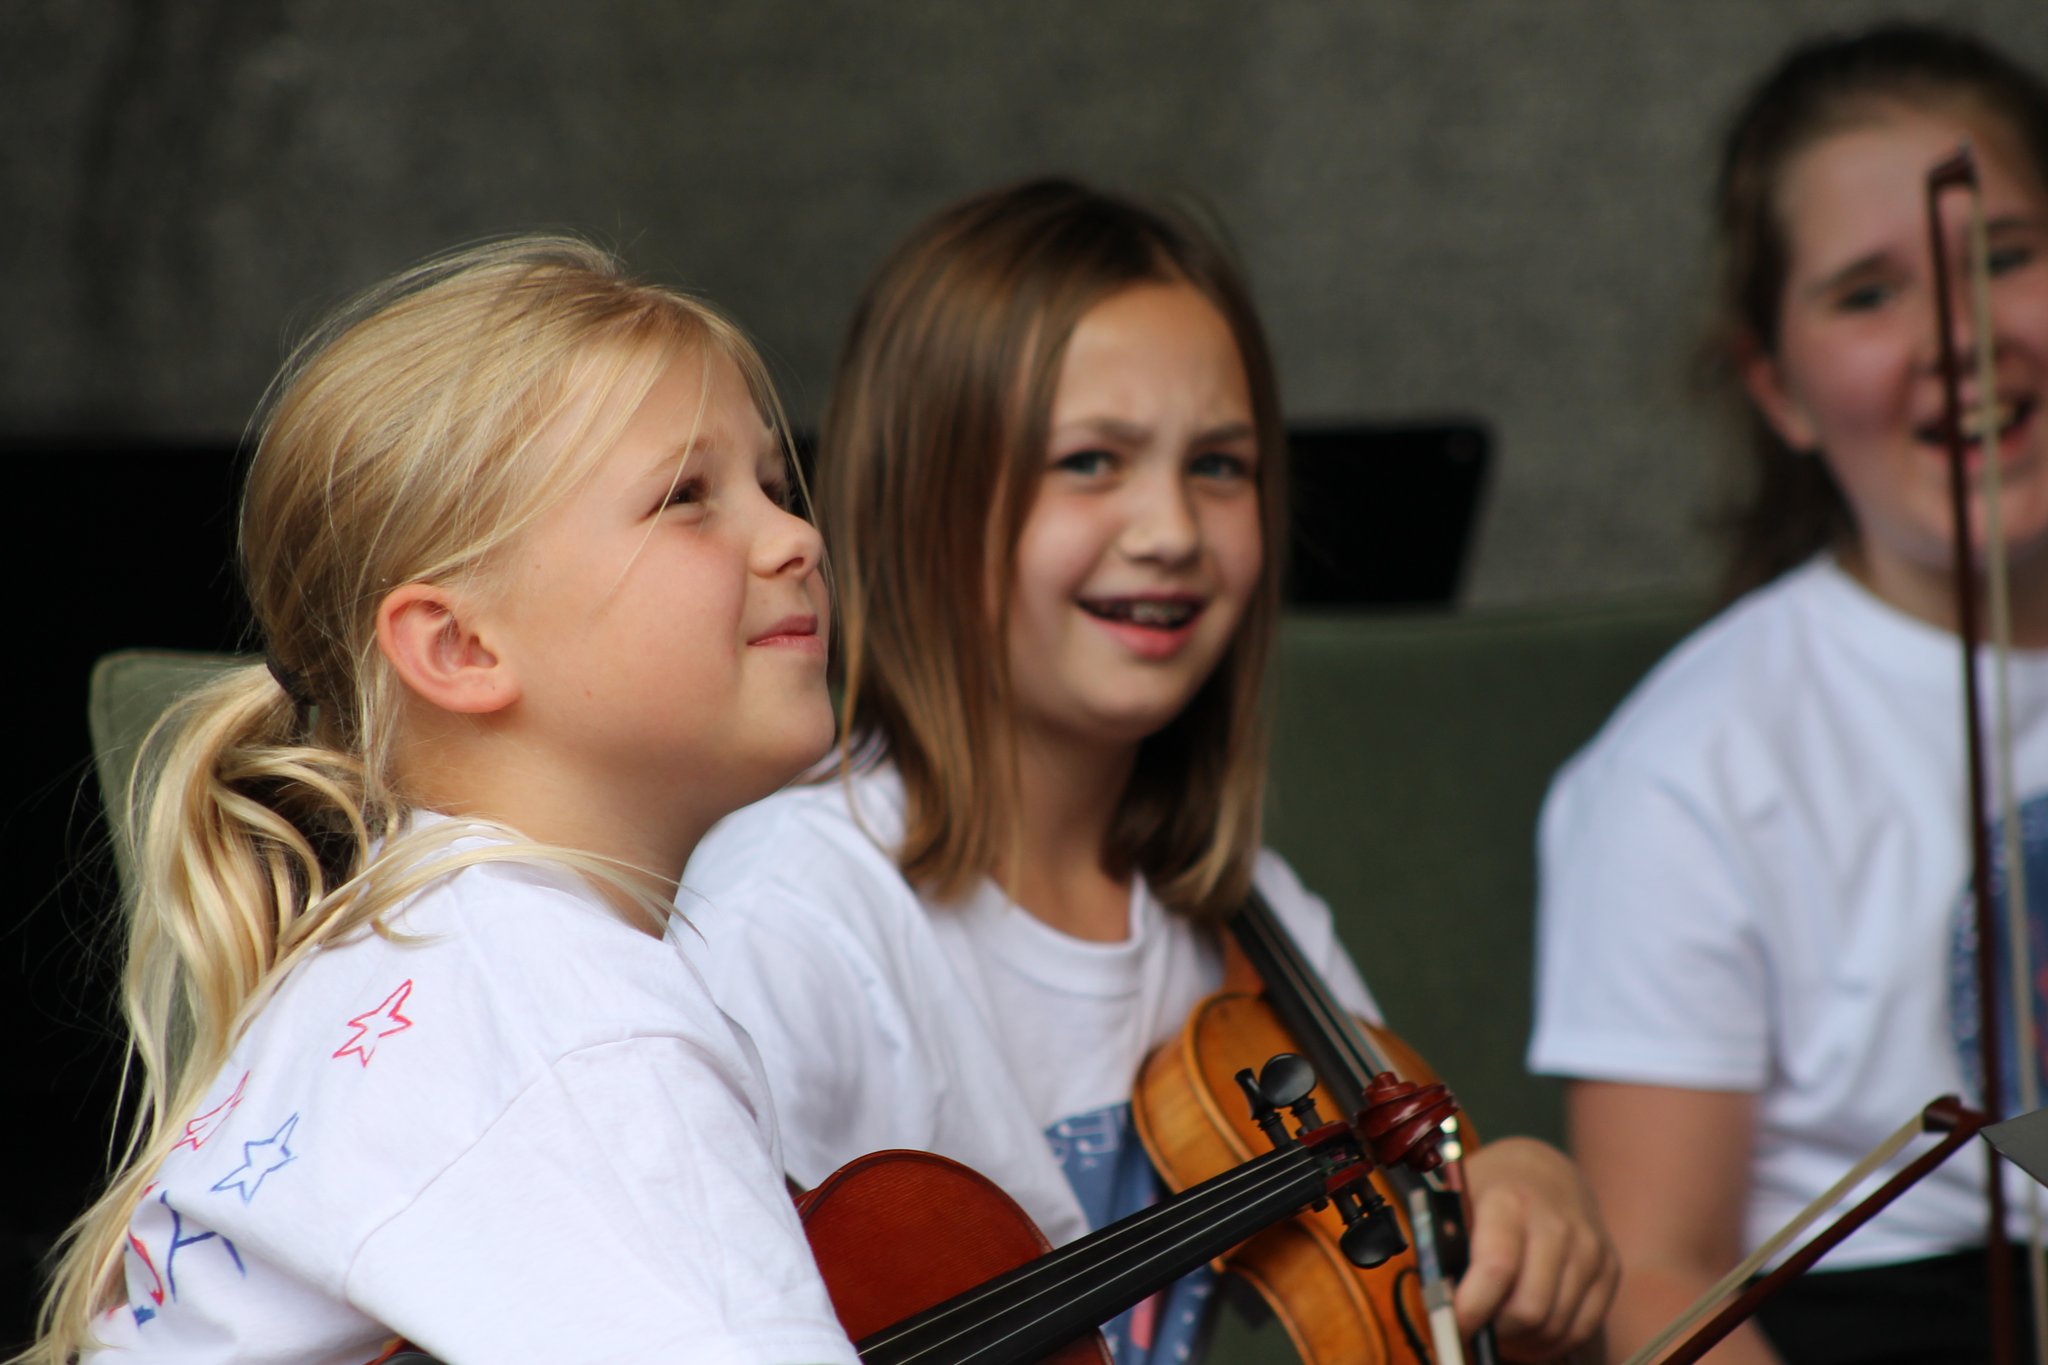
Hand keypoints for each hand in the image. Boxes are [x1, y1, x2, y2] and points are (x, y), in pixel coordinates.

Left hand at [1453, 1135, 1618, 1360]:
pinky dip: (1551, 1343)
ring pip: (1556, 1326)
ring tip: (1500, 1332)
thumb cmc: (1491, 1196)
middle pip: (1529, 1309)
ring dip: (1523, 1341)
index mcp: (1510, 1202)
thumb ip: (1446, 1249)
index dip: (1472, 1308)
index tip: (1455, 1325)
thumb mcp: (1458, 1204)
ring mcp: (1589, 1248)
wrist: (1546, 1173)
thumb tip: (1440, 1306)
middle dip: (1497, 1331)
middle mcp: (1556, 1224)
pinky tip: (1528, 1335)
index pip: (1497, 1268)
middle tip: (1478, 1330)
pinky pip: (1582, 1329)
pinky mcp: (1609, 1269)